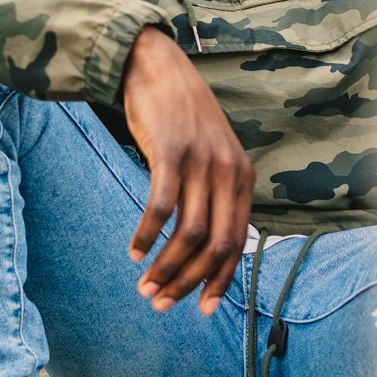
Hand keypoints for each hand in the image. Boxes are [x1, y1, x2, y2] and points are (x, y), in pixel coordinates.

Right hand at [121, 25, 254, 315]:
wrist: (158, 67)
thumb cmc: (181, 117)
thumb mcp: (212, 154)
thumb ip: (216, 193)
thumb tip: (209, 245)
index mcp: (243, 177)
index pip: (238, 243)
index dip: (220, 281)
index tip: (202, 310)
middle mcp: (229, 171)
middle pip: (216, 245)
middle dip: (189, 282)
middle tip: (161, 303)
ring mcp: (201, 161)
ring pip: (189, 233)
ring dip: (166, 267)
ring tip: (144, 287)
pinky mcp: (171, 152)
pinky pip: (161, 207)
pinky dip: (146, 236)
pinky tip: (133, 251)